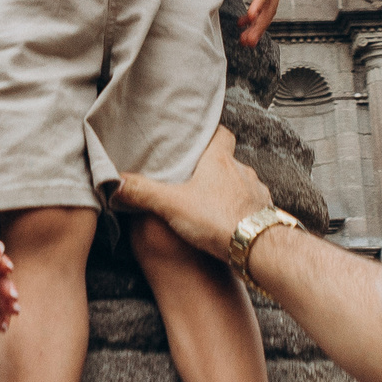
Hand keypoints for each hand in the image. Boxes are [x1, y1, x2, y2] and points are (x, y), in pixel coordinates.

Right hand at [113, 128, 274, 262]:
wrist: (259, 247)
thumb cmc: (219, 220)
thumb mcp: (172, 204)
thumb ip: (143, 192)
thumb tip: (115, 182)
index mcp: (220, 161)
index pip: (222, 134)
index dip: (212, 134)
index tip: (200, 138)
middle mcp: (242, 172)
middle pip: (229, 161)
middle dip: (215, 168)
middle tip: (196, 178)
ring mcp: (257, 193)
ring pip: (242, 185)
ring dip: (230, 192)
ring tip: (212, 204)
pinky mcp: (265, 215)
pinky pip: (253, 208)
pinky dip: (242, 213)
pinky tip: (230, 225)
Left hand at [217, 0, 292, 45]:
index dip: (259, 3)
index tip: (250, 16)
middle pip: (271, 6)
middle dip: (260, 24)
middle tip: (248, 40)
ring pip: (270, 10)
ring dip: (259, 27)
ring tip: (246, 42)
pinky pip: (266, 6)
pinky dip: (257, 18)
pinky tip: (243, 26)